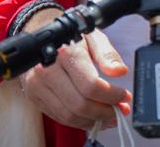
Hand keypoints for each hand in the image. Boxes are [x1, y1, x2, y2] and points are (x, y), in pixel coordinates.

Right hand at [15, 8, 131, 129]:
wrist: (40, 37)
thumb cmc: (70, 37)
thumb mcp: (92, 36)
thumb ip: (107, 53)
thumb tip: (119, 71)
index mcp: (65, 53)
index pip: (91, 86)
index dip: (111, 96)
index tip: (125, 97)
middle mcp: (47, 71)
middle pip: (80, 105)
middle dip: (105, 113)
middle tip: (120, 110)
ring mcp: (38, 85)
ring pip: (69, 116)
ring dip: (93, 121)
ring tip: (109, 116)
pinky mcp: (34, 96)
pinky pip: (59, 117)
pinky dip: (79, 122)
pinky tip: (93, 117)